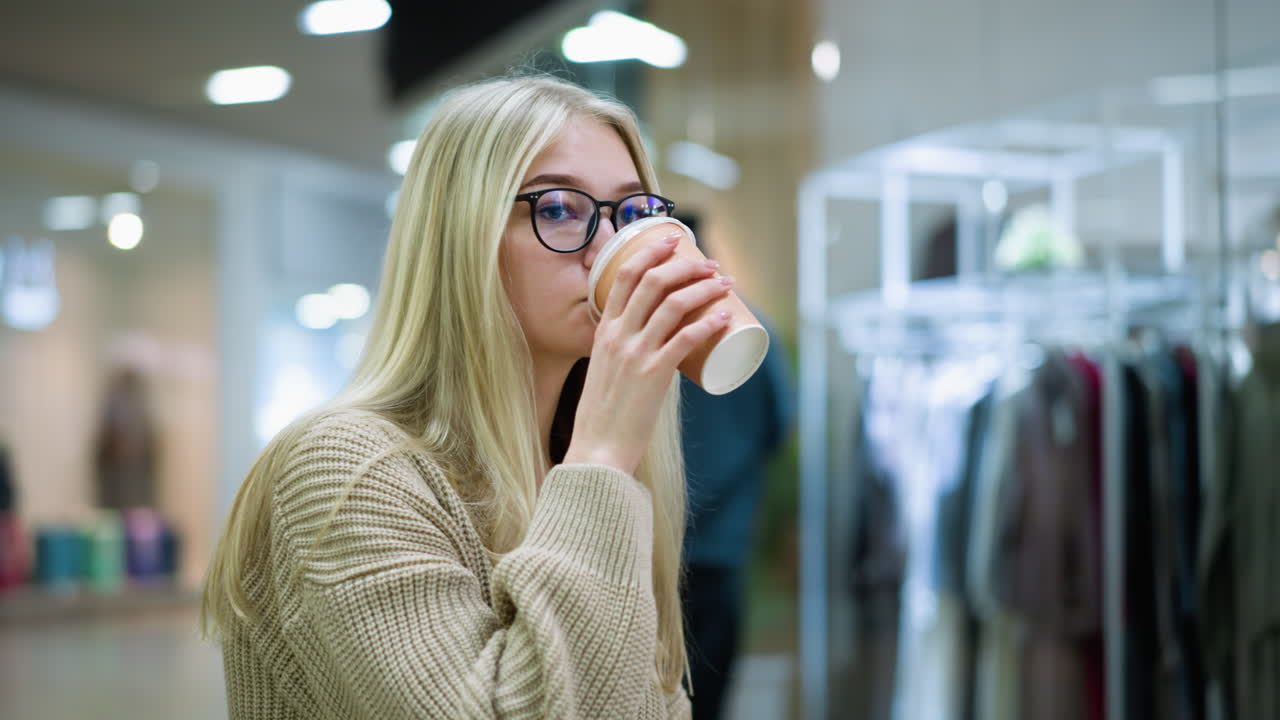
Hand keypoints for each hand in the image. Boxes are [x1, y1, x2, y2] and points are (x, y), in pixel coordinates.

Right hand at [563, 232, 734, 475]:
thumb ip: (624, 352)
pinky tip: (725, 315)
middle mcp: (618, 335)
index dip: (651, 251)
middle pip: (654, 282)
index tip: (673, 241)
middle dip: (686, 265)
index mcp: (603, 330)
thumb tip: (657, 343)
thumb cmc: (603, 414)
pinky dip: (708, 321)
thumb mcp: (605, 369)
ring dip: (704, 288)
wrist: (597, 449)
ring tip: (724, 283)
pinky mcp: (654, 374)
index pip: (625, 275)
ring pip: (674, 305)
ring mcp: (636, 353)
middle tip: (710, 264)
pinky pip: (686, 338)